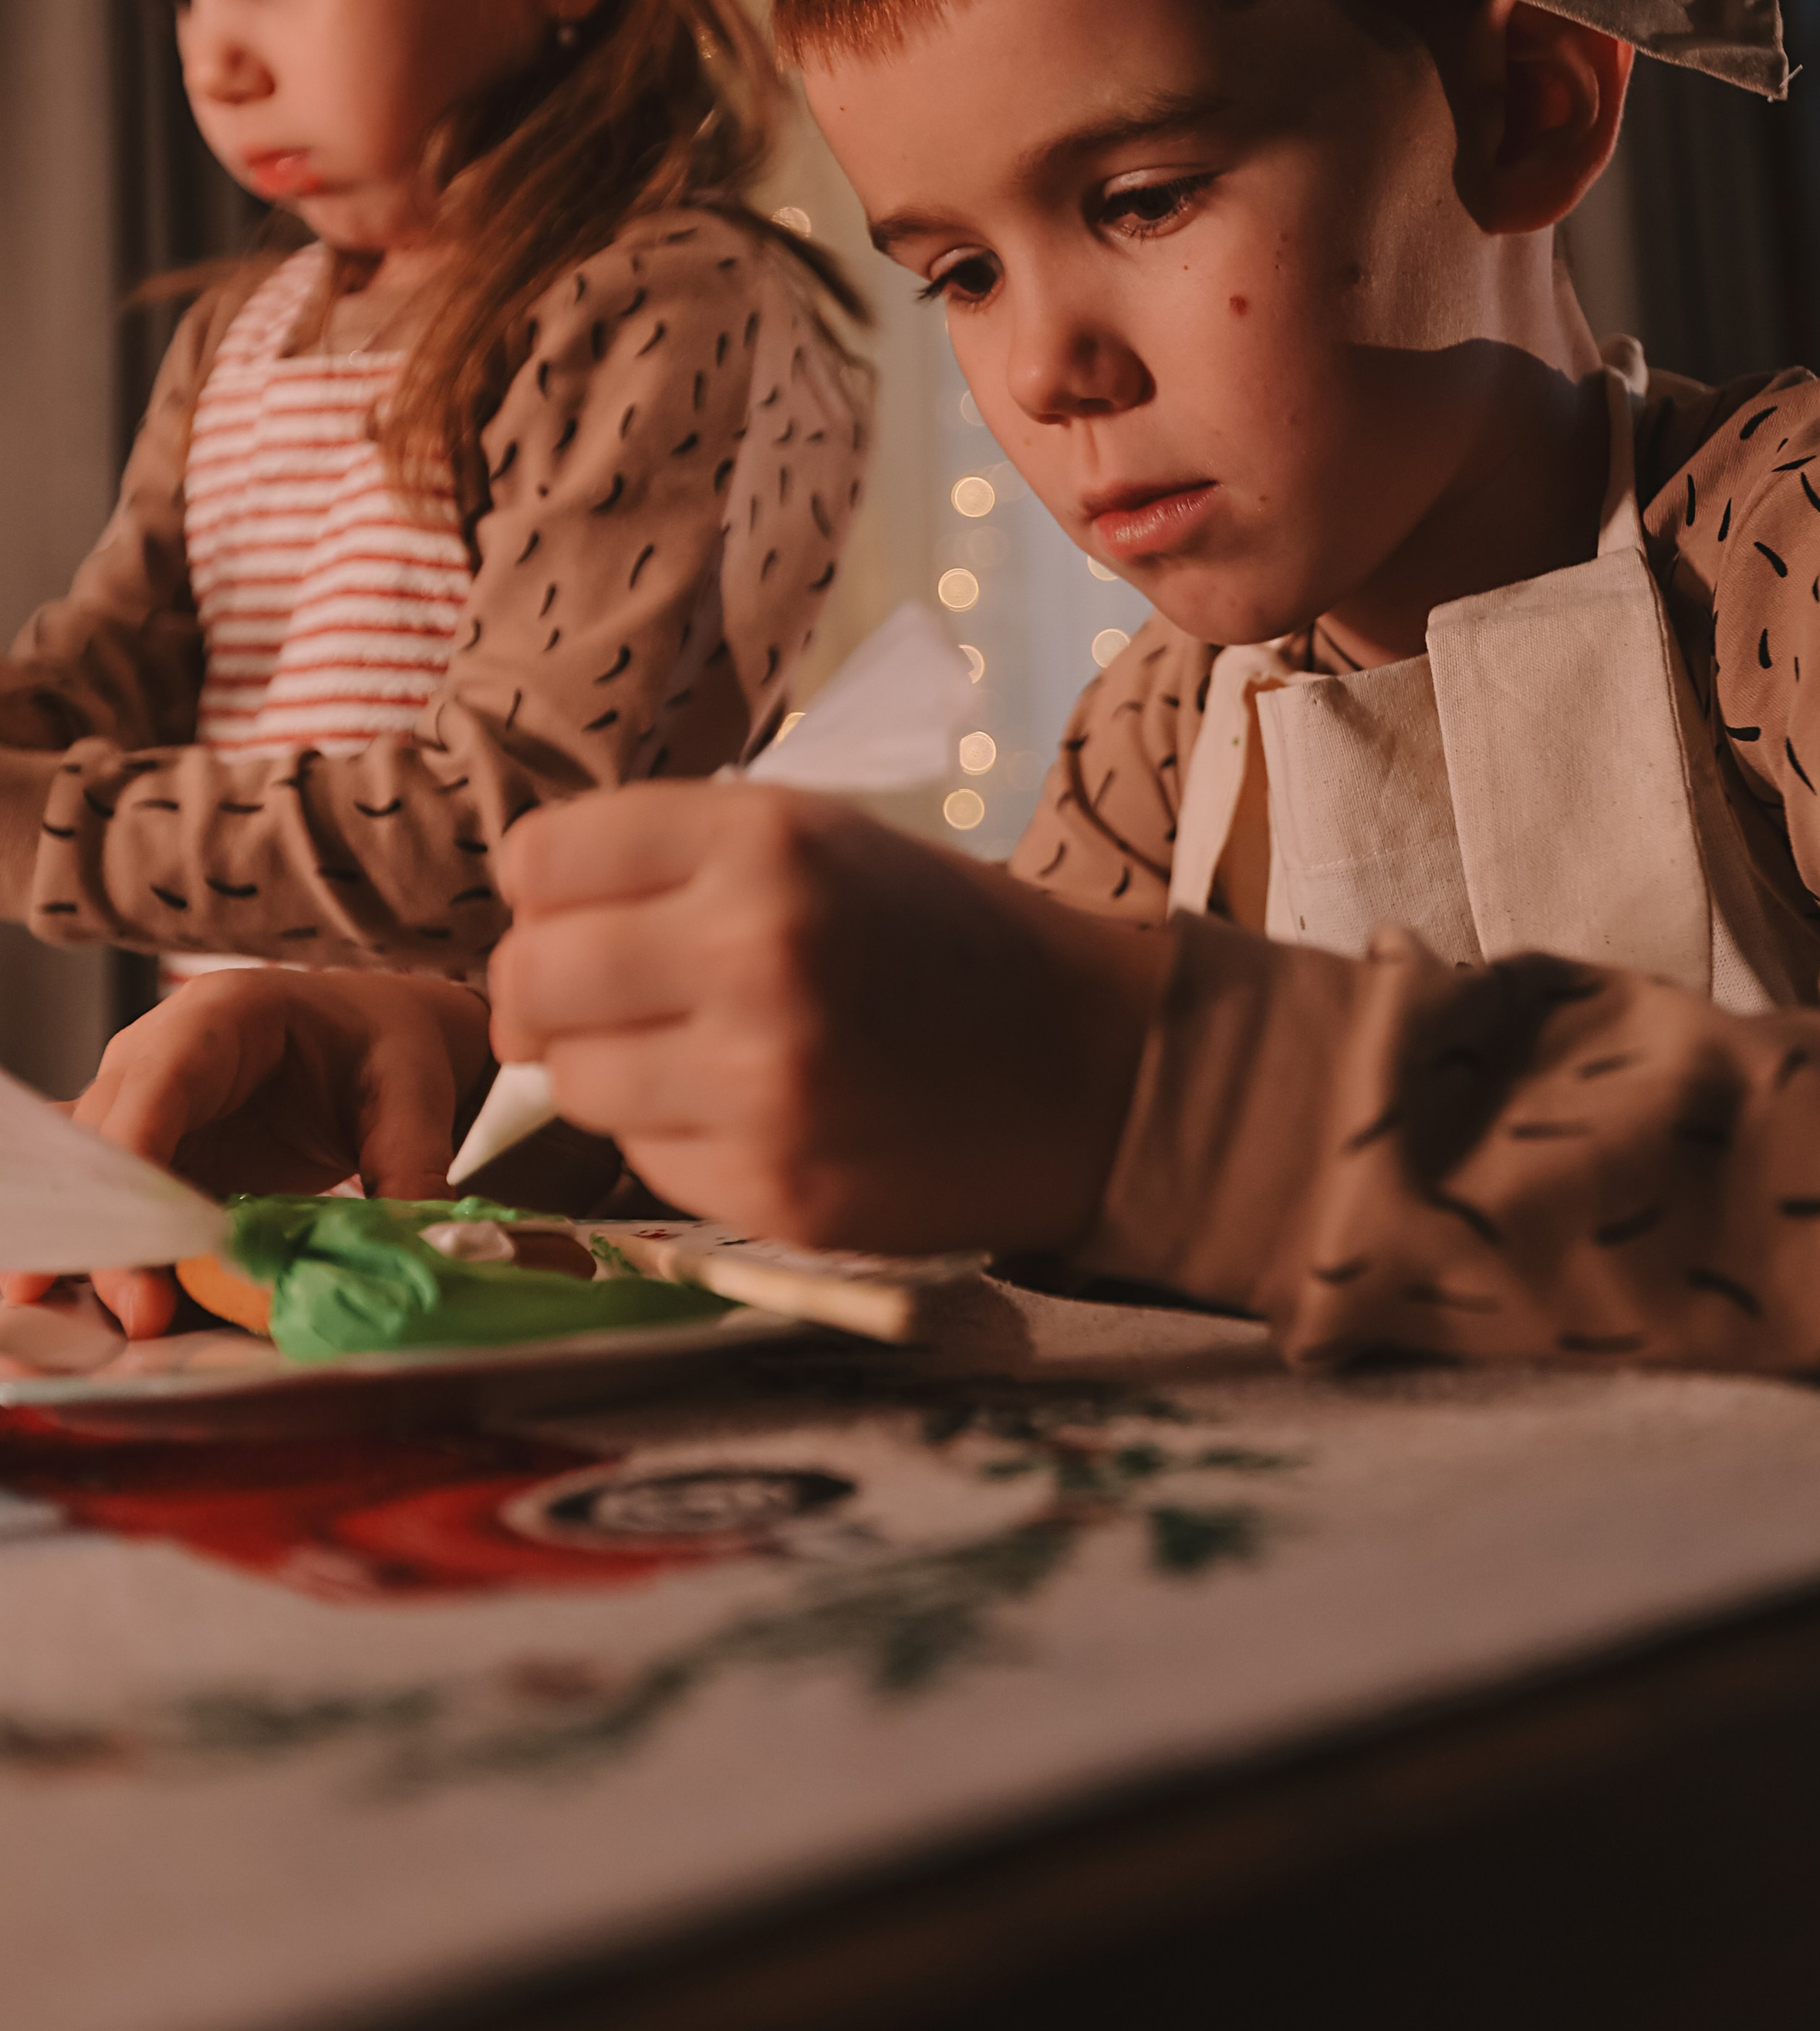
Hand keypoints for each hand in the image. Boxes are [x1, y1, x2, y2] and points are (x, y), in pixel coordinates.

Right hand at [0, 969, 491, 1338]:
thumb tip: (411, 1257)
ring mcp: (148, 1109)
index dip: (134, 1162)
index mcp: (220, 1015)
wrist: (381, 1037)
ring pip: (100, 1184)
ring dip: (108, 1255)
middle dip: (115, 1229)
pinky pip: (124, 1211)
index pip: (155, 1084)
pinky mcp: (159, 1160)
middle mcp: (160, 1057)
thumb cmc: (390, 1046)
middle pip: (109, 1141)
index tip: (137, 1242)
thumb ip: (410, 1168)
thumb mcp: (413, 1095)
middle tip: (141, 1314)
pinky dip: (124, 1259)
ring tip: (124, 1326)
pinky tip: (127, 1311)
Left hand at [490, 782, 1170, 1254]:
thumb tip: (518, 943)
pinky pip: (643, 1160)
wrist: (1090, 1066)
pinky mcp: (773, 1190)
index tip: (585, 908)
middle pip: (529, 977)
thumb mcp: (819, 839)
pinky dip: (674, 1137)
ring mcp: (762, 1084)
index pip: (541, 860)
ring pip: (571, 1079)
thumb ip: (666, 863)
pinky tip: (755, 1112)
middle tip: (604, 996)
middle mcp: (755, 952)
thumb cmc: (936, 937)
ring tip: (698, 1050)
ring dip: (608, 1067)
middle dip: (547, 990)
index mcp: (766, 840)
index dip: (548, 889)